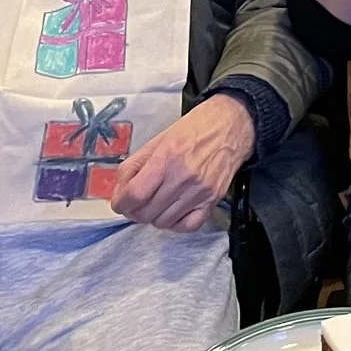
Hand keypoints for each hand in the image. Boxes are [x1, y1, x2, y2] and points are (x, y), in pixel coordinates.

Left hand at [109, 94, 253, 231]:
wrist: (231, 124)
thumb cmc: (195, 127)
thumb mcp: (158, 139)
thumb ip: (135, 165)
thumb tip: (120, 191)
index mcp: (166, 158)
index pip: (134, 195)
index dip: (120, 203)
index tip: (119, 201)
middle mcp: (183, 178)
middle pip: (146, 212)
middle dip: (134, 211)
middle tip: (135, 202)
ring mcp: (200, 192)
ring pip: (164, 222)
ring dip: (153, 217)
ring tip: (155, 204)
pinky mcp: (213, 200)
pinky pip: (188, 226)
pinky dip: (176, 224)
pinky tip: (173, 211)